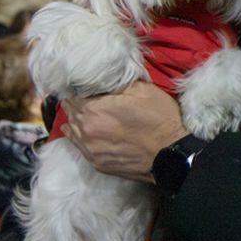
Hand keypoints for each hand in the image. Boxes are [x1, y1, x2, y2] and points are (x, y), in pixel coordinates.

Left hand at [63, 81, 183, 183]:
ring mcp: (90, 149)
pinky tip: (87, 134)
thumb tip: (105, 77)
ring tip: (85, 116)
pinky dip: (82, 138)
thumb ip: (118, 82)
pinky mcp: (97, 163)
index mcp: (93, 109)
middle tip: (86, 100)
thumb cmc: (159, 119)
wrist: (170, 154)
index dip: (78, 89)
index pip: (72, 95)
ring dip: (77, 122)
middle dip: (77, 105)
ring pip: (72, 131)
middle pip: (70, 113)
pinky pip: (80, 147)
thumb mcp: (143, 89)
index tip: (85, 87)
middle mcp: (86, 130)